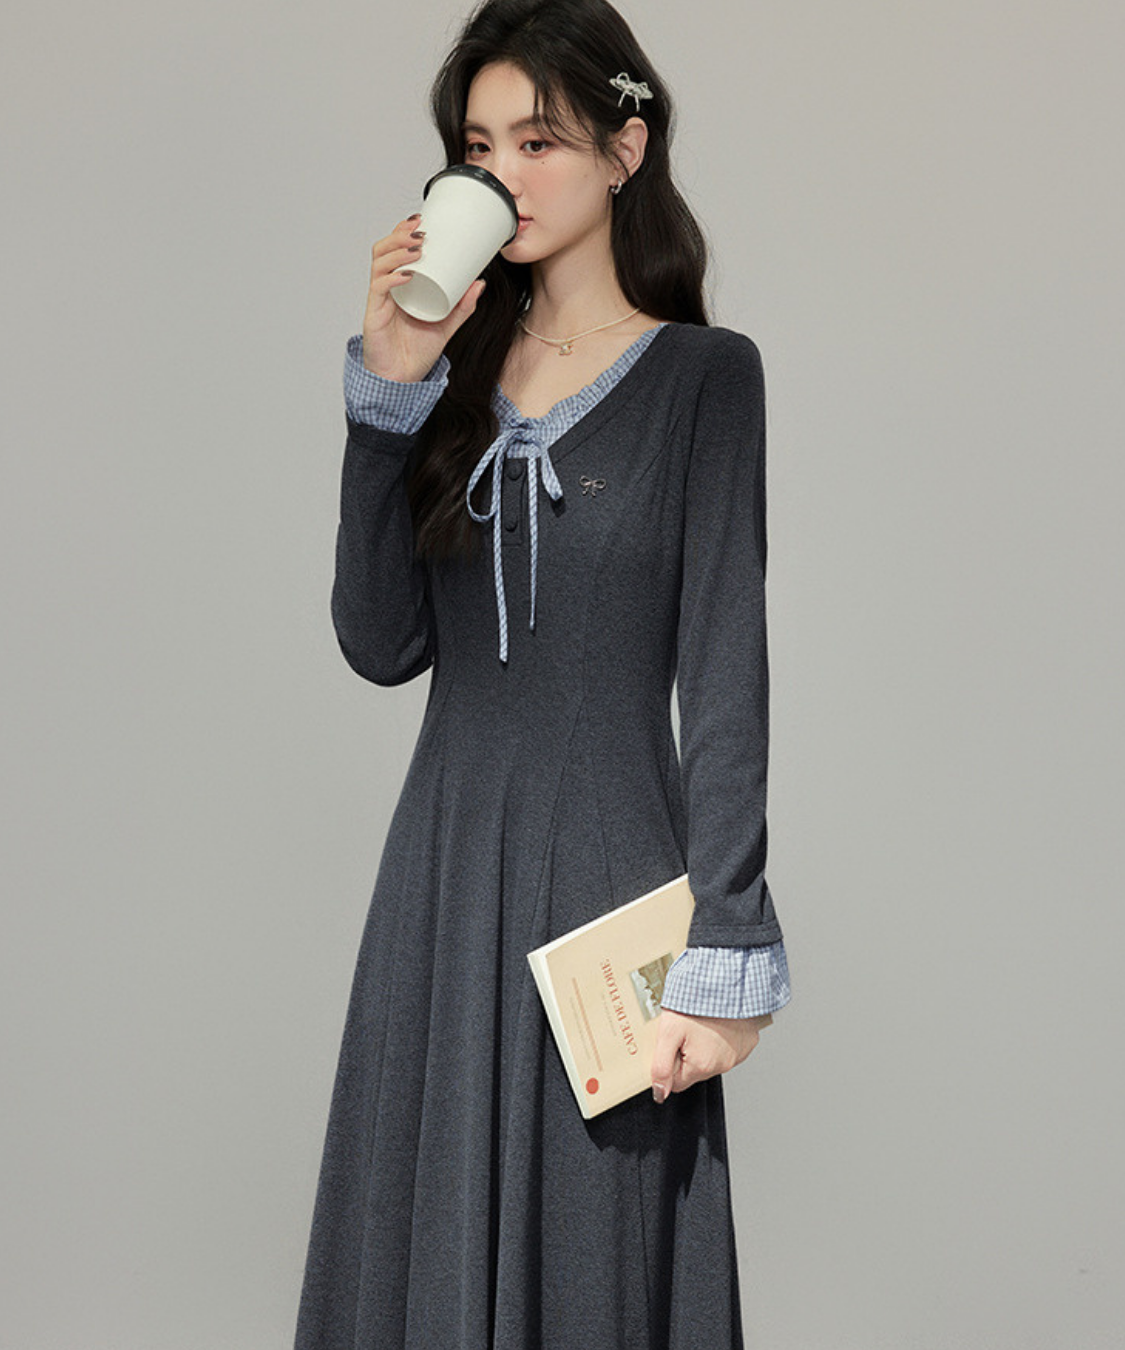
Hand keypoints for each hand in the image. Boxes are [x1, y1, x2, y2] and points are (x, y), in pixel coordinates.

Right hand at [362, 215, 486, 382]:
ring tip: (416, 247)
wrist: (402, 379)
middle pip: (384, 249)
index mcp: (401, 284)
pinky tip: (407, 275)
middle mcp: (387, 287)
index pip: (396, 248)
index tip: (422, 219)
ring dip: (397, 250)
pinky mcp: (374, 314)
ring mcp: (379, 299)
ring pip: (379, 263)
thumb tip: (480, 283)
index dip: (404, 230)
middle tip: (421, 230)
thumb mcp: (446, 325)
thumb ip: (462, 306)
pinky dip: (392, 277)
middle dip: (400, 234)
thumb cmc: (417, 352)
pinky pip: (379, 288)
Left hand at [650, 1008, 768, 1102]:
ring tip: (700, 1023)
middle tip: (685, 1030)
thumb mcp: (669, 1032)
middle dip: (686, 1054)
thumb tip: (659, 1093)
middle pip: (695, 1070)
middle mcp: (723, 1065)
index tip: (672, 1044)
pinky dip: (721, 1038)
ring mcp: (738, 1054)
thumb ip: (661, 1066)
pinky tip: (716, 1022)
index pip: (677, 1082)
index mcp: (702, 1066)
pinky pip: (729, 1047)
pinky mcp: (748, 1042)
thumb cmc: (697, 1003)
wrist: (726, 981)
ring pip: (712, 1060)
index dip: (670, 1063)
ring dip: (704, 1046)